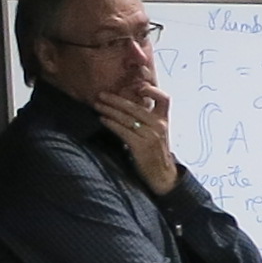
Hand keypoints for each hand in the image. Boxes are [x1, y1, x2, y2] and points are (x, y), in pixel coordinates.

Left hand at [91, 75, 180, 195]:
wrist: (162, 175)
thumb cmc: (155, 152)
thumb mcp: (157, 132)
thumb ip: (147, 118)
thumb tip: (126, 104)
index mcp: (164, 120)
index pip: (164, 99)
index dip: (152, 90)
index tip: (137, 87)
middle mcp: (159, 126)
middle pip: (135, 106)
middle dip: (115, 99)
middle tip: (101, 95)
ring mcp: (150, 136)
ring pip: (126, 118)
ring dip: (109, 110)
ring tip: (97, 105)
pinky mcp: (141, 146)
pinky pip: (122, 130)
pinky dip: (111, 123)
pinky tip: (102, 119)